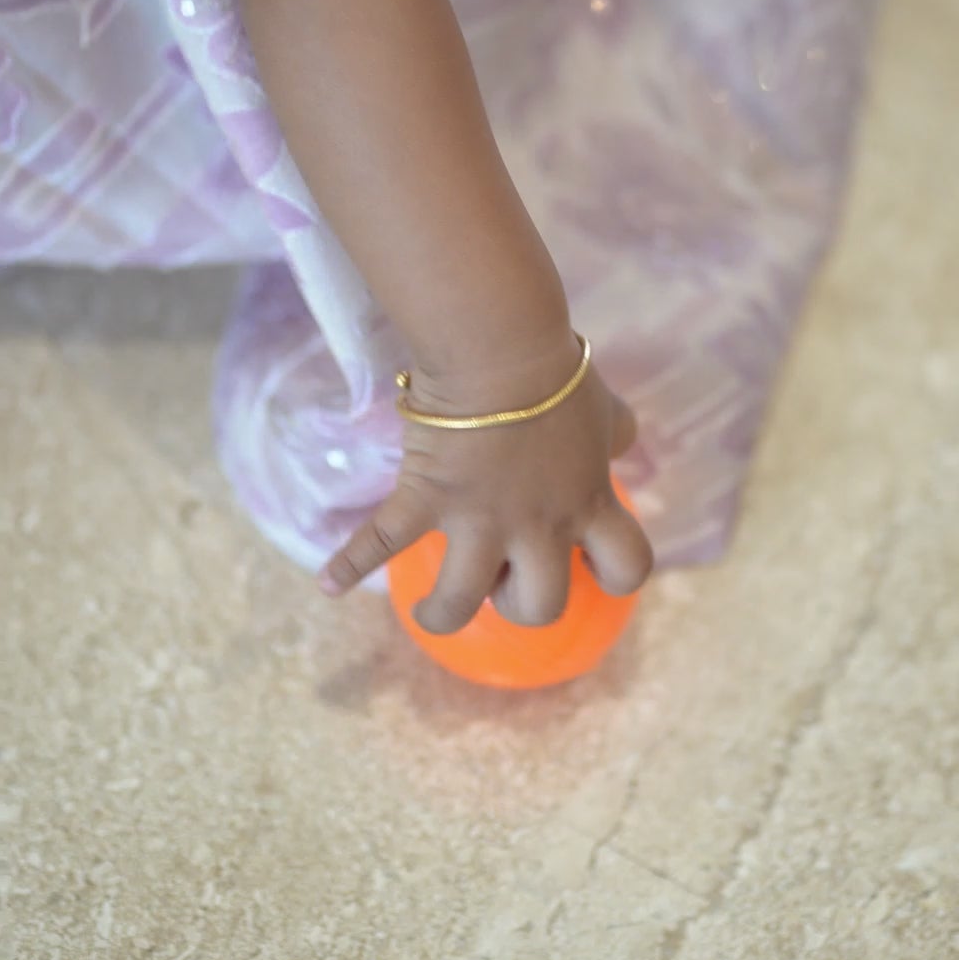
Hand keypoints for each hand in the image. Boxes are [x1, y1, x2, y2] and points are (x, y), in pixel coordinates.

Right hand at [318, 330, 652, 630]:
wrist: (499, 346)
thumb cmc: (554, 374)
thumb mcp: (601, 407)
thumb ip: (615, 432)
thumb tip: (621, 442)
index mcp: (587, 502)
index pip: (628, 567)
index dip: (611, 575)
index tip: (587, 563)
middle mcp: (537, 526)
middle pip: (541, 606)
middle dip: (519, 604)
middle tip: (500, 575)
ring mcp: (478, 519)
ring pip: (461, 601)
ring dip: (443, 613)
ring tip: (432, 609)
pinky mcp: (426, 498)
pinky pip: (382, 539)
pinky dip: (350, 563)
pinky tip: (330, 584)